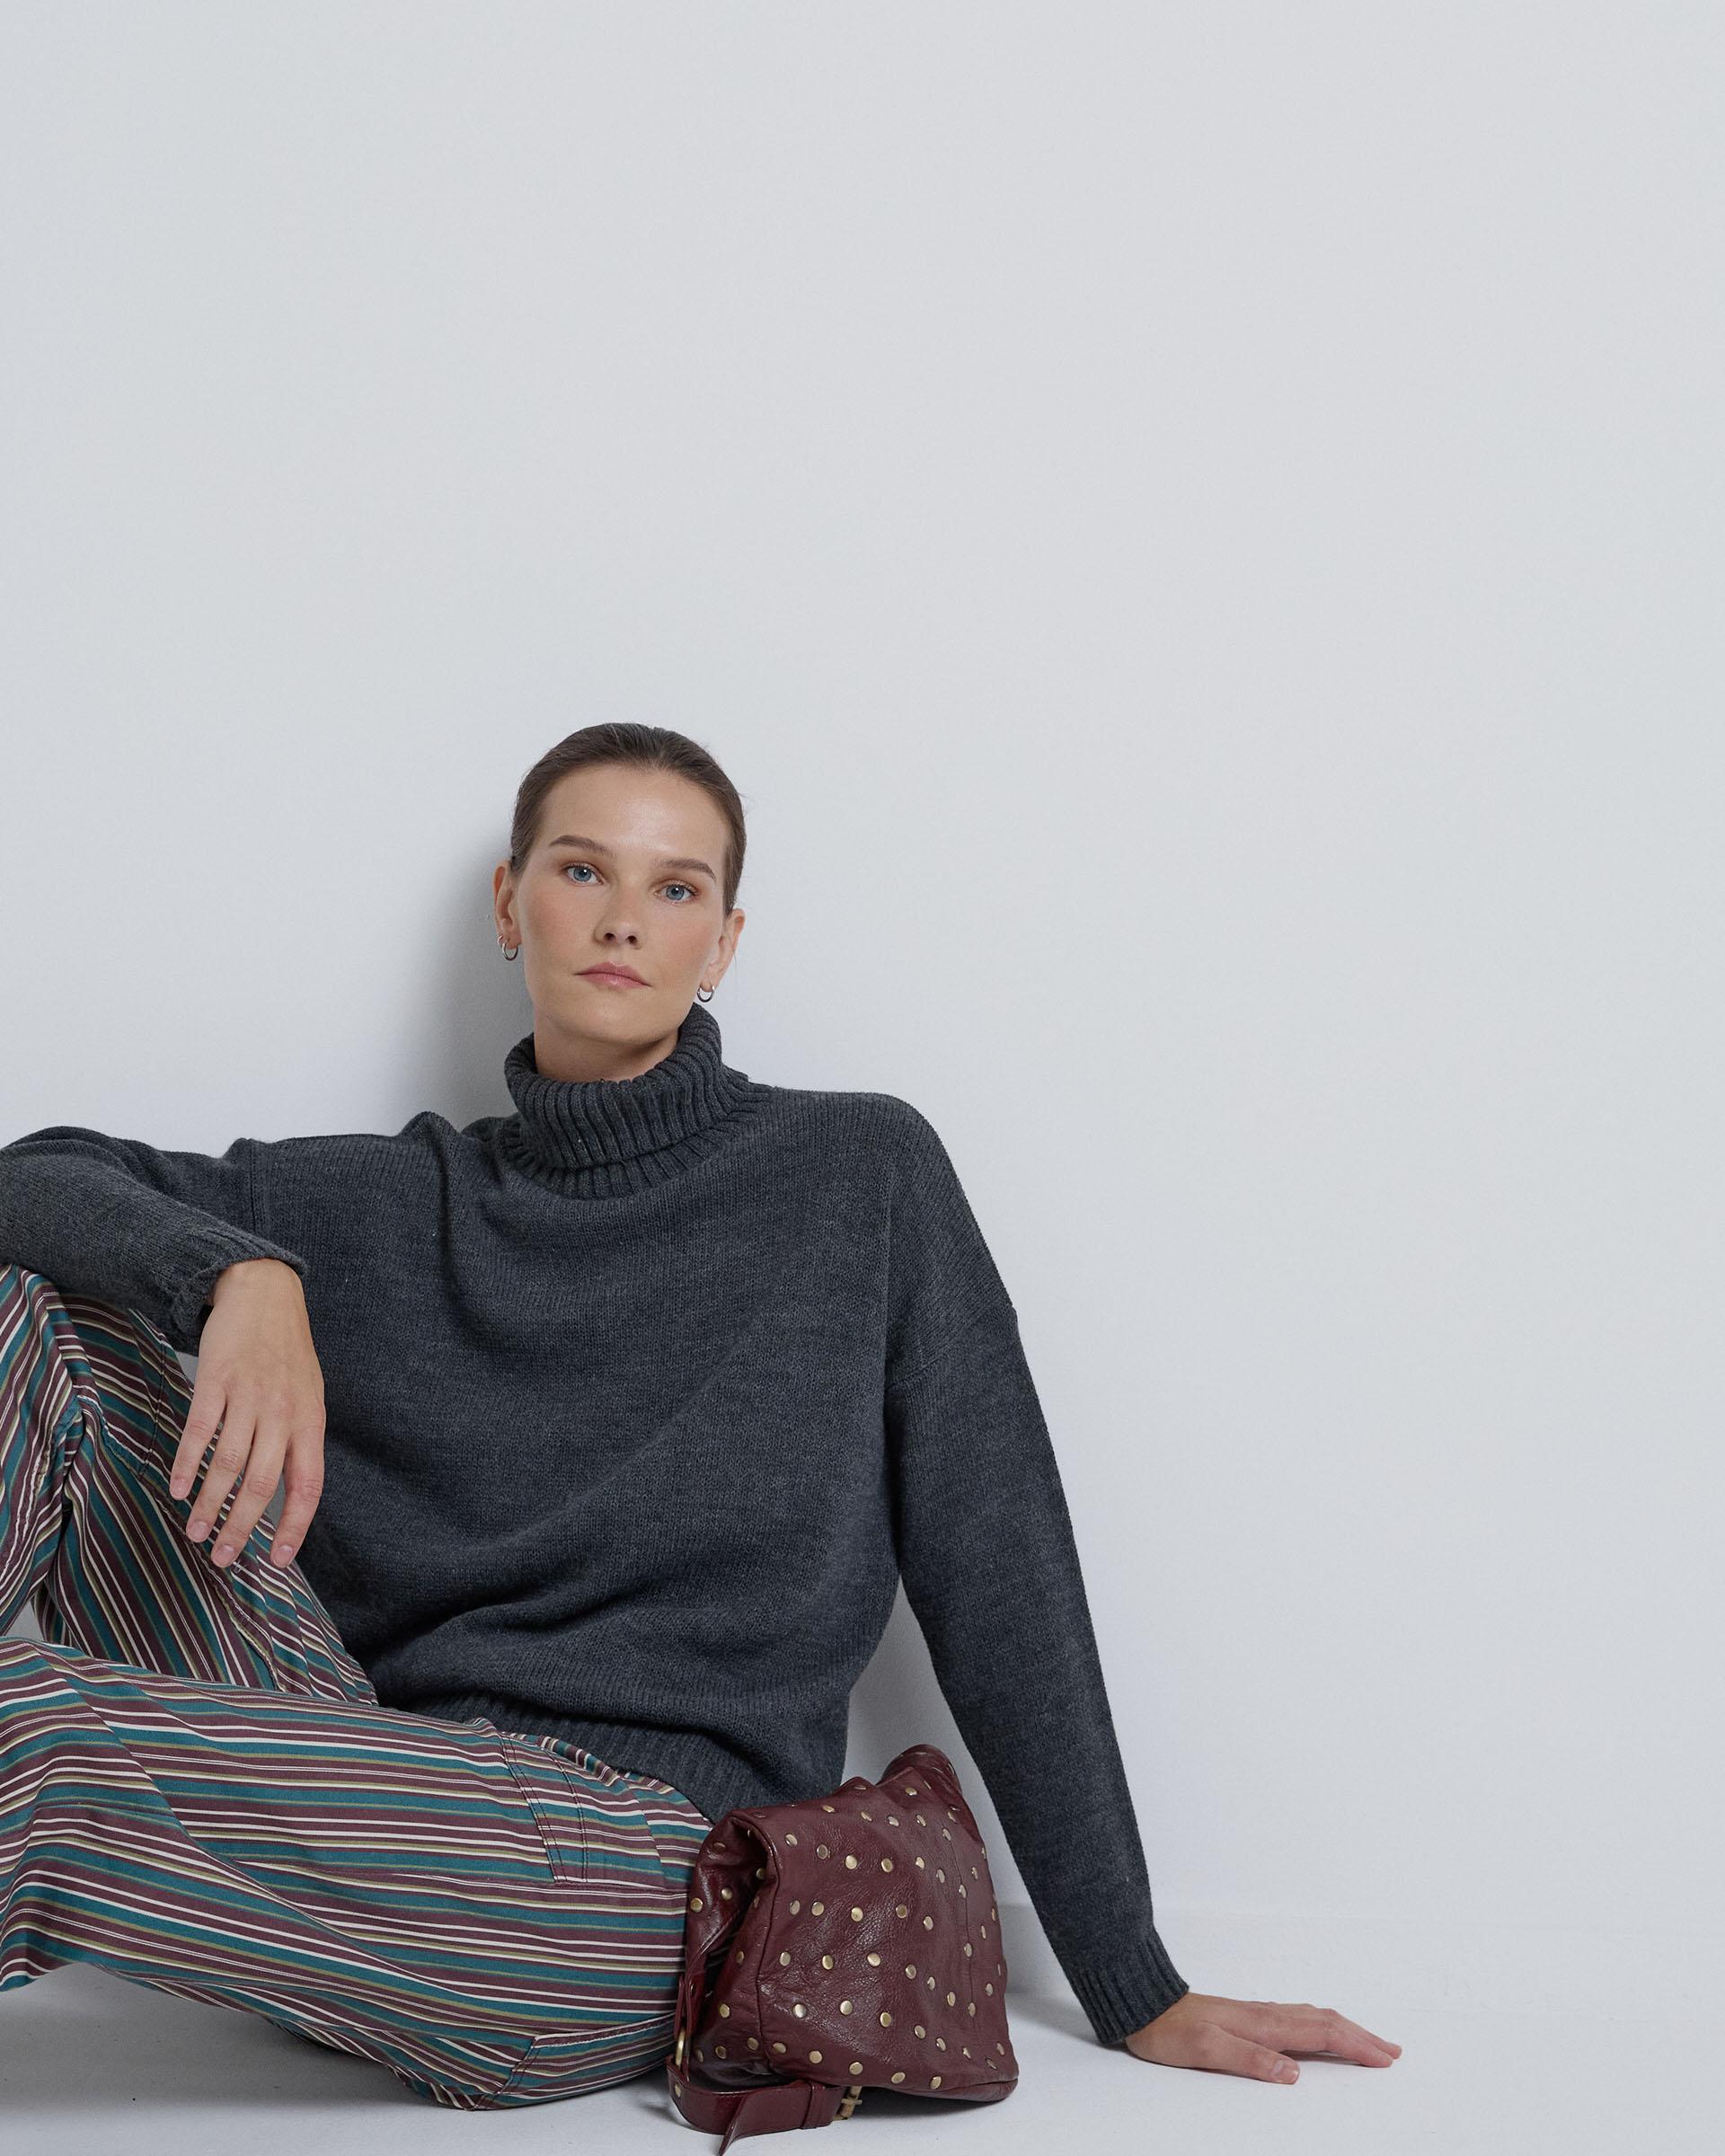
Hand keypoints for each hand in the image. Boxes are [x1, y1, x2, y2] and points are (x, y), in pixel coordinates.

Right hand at [168, 1258, 326, 1572]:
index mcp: (311, 1421)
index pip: (308, 1485)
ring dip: (209, 1504)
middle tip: (223, 1558)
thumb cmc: (287, 1354)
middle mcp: (283, 1412)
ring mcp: (249, 1396)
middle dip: (241, 1527)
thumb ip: (298, 1442)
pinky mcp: (216, 1380)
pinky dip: (188, 1463)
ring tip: (196, 1532)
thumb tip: (287, 1497)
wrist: (265, 1294)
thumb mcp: (309, 1397)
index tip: (277, 1560)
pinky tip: (178, 1489)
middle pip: (263, 1483)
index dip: (294, 1526)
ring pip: (228, 1464)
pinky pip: (200, 1431)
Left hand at [1124, 1991, 1401, 2080]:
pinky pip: (1296, 2018)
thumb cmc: (1169, 2031)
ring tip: (1367, 2040)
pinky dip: (1321, 2025)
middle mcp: (1265, 2015)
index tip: (1385, 2059)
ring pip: (1312, 2018)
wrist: (1143, 2004)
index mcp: (1262, 2024)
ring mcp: (1256, 2014)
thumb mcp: (1205, 2050)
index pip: (1321, 2033)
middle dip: (1360, 2036)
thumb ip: (1249, 2060)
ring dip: (1344, 2029)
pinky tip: (1318, 2030)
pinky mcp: (1246, 2017)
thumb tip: (1293, 2074)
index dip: (1356, 2046)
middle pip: (1325, 2022)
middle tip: (1392, 2052)